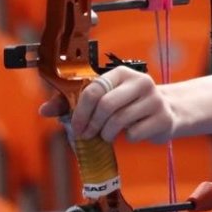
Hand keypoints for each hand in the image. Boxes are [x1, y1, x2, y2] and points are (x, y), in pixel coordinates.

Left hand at [38, 65, 176, 142]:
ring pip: (119, 121)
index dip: (81, 110)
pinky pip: (135, 133)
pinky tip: (130, 133)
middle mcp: (140, 82)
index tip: (75, 126)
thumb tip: (43, 110)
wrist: (168, 111)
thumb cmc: (129, 104)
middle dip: (92, 124)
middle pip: (106, 105)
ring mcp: (154, 100)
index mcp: (122, 73)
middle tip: (88, 135)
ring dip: (107, 134)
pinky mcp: (163, 118)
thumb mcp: (105, 98)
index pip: (95, 88)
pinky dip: (127, 138)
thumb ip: (74, 103)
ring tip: (107, 136)